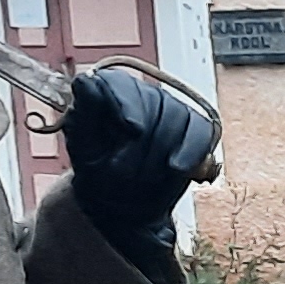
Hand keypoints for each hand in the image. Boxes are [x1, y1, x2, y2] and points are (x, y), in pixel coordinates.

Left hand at [58, 67, 215, 250]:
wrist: (121, 202)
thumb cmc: (96, 170)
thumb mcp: (82, 146)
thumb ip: (84, 114)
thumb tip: (85, 81)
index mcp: (109, 91)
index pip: (121, 83)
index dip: (128, 103)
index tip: (132, 129)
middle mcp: (142, 94)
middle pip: (154, 102)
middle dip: (143, 142)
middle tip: (125, 175)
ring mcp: (171, 109)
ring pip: (178, 116)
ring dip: (163, 151)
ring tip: (144, 179)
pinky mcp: (194, 129)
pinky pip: (202, 131)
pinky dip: (192, 151)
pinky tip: (178, 168)